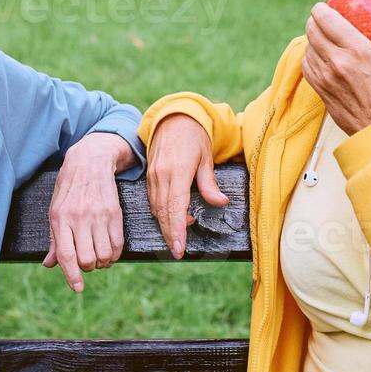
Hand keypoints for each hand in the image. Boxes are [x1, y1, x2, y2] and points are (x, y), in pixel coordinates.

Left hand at [42, 133, 132, 291]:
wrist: (90, 162)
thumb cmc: (68, 188)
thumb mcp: (55, 210)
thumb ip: (54, 240)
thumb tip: (49, 264)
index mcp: (60, 218)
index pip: (66, 254)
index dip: (71, 275)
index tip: (77, 288)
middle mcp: (79, 218)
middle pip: (87, 259)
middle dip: (88, 268)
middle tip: (87, 262)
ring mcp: (99, 216)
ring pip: (104, 255)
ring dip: (102, 263)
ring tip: (98, 257)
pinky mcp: (115, 214)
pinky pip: (117, 245)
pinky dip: (114, 254)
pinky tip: (109, 251)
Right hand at [145, 114, 228, 258]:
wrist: (174, 119)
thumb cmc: (194, 137)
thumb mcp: (206, 159)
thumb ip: (210, 183)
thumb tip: (221, 202)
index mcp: (177, 171)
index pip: (175, 207)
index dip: (177, 230)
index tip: (179, 248)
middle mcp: (161, 175)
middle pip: (163, 212)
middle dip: (170, 234)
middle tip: (177, 252)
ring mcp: (153, 176)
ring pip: (156, 208)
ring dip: (166, 224)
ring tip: (180, 234)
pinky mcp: (149, 176)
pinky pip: (152, 199)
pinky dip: (160, 212)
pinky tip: (172, 217)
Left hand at [302, 0, 370, 135]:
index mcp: (358, 50)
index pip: (326, 18)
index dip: (321, 8)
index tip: (325, 7)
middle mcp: (337, 62)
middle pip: (312, 29)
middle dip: (315, 20)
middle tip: (324, 19)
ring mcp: (325, 77)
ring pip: (308, 47)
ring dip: (313, 38)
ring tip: (324, 37)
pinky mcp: (319, 90)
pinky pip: (306, 64)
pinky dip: (311, 56)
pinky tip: (322, 56)